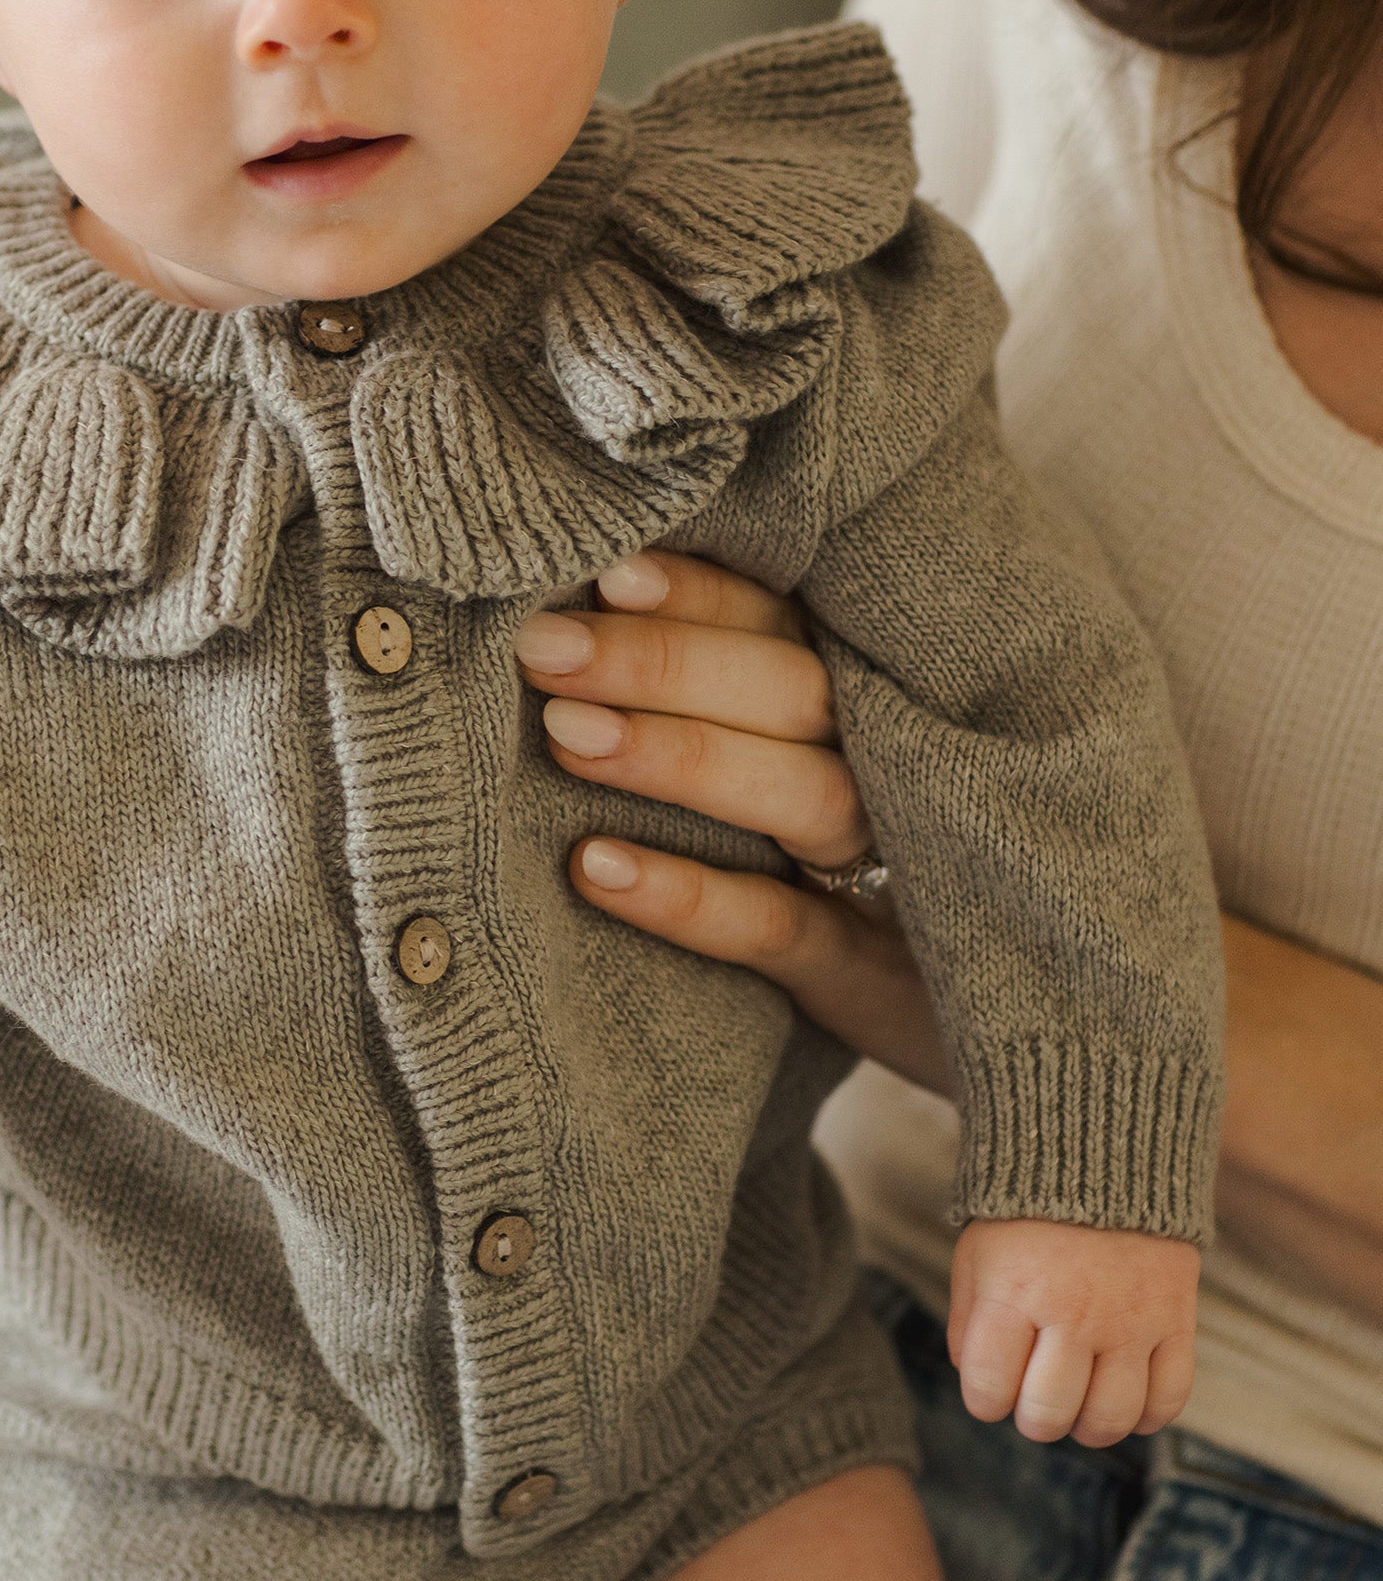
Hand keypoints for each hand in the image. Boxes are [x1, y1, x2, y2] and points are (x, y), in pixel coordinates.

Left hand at [521, 553, 950, 1091]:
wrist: (1039, 1011)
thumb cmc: (884, 847)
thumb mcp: (839, 743)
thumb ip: (748, 673)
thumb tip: (595, 602)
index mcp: (885, 690)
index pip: (791, 618)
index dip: (703, 591)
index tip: (607, 569)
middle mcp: (904, 764)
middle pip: (793, 689)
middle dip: (662, 660)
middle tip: (541, 645)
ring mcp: (900, 872)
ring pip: (799, 794)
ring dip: (679, 756)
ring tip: (563, 735)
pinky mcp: (876, 978)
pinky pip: (780, 930)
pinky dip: (689, 898)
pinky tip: (594, 866)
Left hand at [946, 1218, 1197, 1445]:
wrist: (1102, 1155)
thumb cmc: (1027, 1215)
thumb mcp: (977, 1255)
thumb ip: (968, 1322)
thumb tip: (978, 1383)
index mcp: (1013, 1290)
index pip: (990, 1389)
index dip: (985, 1400)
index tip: (991, 1388)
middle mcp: (1073, 1312)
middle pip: (1049, 1413)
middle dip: (1034, 1419)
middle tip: (1035, 1401)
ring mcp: (1130, 1319)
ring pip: (1111, 1419)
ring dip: (1088, 1427)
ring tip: (1079, 1405)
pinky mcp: (1175, 1319)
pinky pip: (1169, 1400)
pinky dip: (1147, 1417)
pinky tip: (1126, 1398)